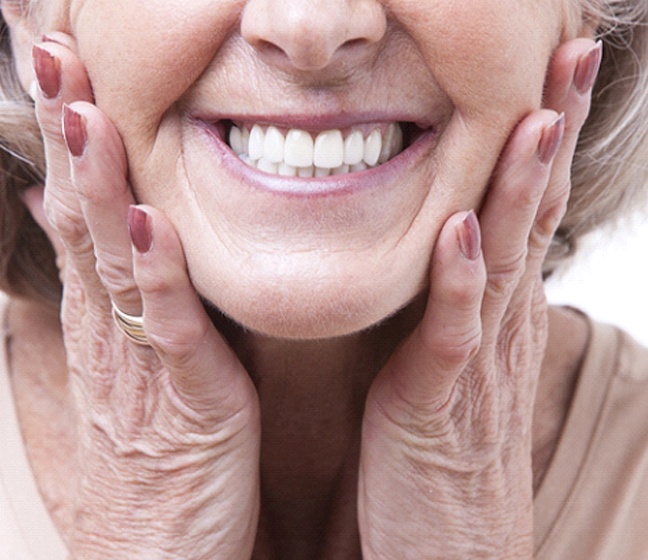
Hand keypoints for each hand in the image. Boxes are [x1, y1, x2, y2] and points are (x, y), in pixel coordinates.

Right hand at [29, 34, 259, 558]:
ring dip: (97, 184)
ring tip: (85, 112)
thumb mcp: (121, 375)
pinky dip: (154, 274)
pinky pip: (166, 327)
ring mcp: (137, 362)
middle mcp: (106, 329)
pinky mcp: (183, 399)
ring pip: (110, 259)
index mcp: (101, 319)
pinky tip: (146, 223)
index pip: (75, 211)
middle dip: (67, 134)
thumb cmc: (146, 465)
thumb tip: (88, 242)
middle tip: (51, 54)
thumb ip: (112, 306)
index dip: (66, 141)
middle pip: (80, 216)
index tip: (58, 74)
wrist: (154, 558)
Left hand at [358, 38, 600, 558]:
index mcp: (493, 315)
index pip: (526, 211)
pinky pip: (452, 334)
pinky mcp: (438, 405)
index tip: (550, 73)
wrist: (450, 551)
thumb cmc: (441, 453)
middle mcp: (496, 328)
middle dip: (552, 135)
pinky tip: (463, 230)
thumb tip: (449, 248)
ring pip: (505, 262)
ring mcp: (474, 366)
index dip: (541, 143)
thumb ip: (452, 307)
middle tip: (571, 57)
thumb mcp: (449, 363)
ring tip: (536, 118)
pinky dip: (460, 281)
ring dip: (521, 190)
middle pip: (532, 217)